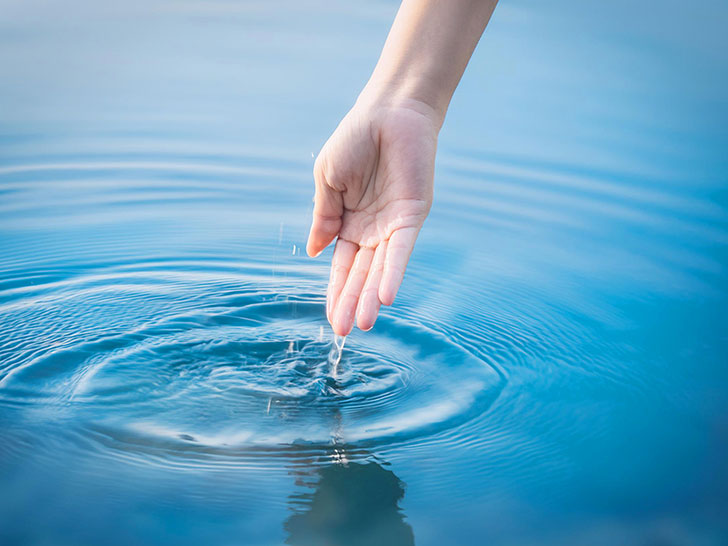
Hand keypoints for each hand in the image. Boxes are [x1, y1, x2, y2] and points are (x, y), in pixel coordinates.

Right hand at [306, 97, 436, 335]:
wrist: (389, 111)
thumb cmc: (356, 140)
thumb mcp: (327, 181)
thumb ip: (322, 216)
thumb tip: (312, 252)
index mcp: (348, 223)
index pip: (341, 267)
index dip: (336, 292)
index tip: (331, 322)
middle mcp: (372, 231)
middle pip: (360, 274)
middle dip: (351, 303)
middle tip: (344, 334)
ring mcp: (392, 226)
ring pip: (381, 269)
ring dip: (372, 296)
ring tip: (364, 324)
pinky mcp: (412, 215)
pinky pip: (401, 250)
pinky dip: (394, 272)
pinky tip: (387, 296)